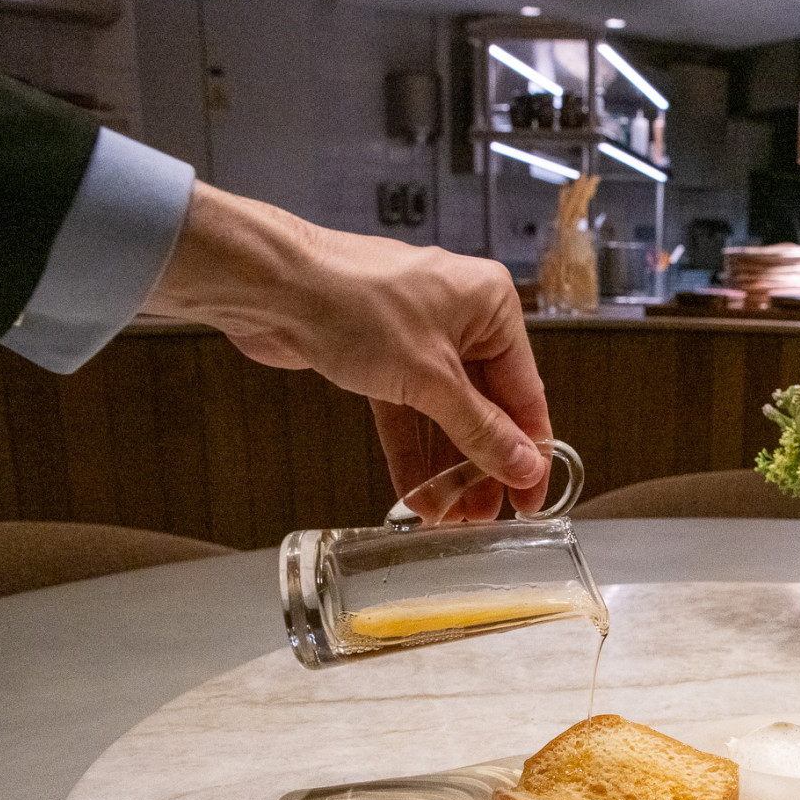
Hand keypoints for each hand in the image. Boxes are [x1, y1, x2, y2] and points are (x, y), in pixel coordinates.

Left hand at [142, 182, 551, 518]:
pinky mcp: (380, 354)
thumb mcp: (430, 379)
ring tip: (450, 513)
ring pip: (444, 413)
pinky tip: (415, 491)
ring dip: (445, 465)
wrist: (270, 286)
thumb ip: (479, 429)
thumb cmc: (353, 302)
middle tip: (486, 514)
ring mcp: (418, 336)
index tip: (529, 497)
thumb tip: (521, 465)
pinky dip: (410, 449)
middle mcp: (461, 317)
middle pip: (486, 406)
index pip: (526, 392)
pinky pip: (407, 411)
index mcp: (491, 306)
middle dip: (482, 464)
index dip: (529, 450)